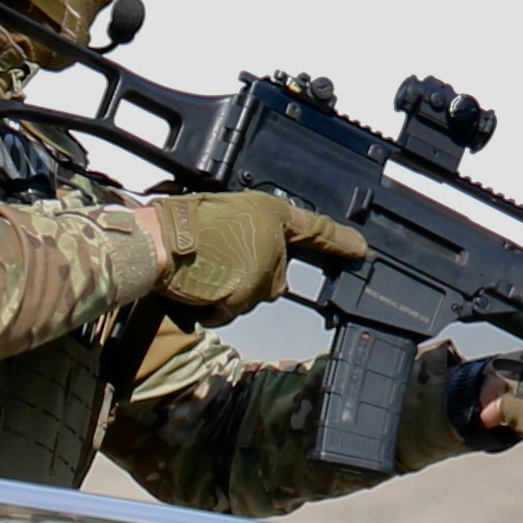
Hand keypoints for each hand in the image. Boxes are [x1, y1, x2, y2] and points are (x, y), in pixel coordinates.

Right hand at [150, 192, 364, 322]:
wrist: (160, 242)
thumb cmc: (181, 223)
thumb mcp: (223, 211)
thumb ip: (250, 231)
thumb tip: (249, 256)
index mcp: (270, 212)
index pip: (314, 228)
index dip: (339, 241)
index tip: (362, 250)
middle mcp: (274, 242)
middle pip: (273, 276)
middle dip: (248, 276)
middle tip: (215, 259)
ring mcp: (262, 271)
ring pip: (250, 295)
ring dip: (227, 290)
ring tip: (200, 269)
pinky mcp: (246, 296)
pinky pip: (230, 311)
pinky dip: (213, 307)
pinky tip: (197, 286)